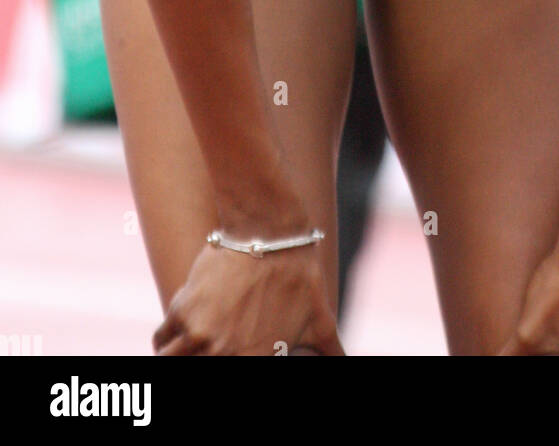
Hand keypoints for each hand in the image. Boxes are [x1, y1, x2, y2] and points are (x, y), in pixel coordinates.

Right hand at [152, 239, 343, 356]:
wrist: (268, 231)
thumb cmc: (299, 274)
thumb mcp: (320, 319)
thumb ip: (331, 350)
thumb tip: (346, 362)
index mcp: (257, 360)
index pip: (226, 378)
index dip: (225, 360)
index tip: (219, 353)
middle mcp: (225, 355)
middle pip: (192, 371)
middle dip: (198, 358)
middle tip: (204, 348)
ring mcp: (201, 335)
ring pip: (170, 362)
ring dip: (174, 356)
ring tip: (183, 348)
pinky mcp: (182, 310)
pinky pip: (161, 338)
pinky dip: (164, 338)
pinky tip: (175, 330)